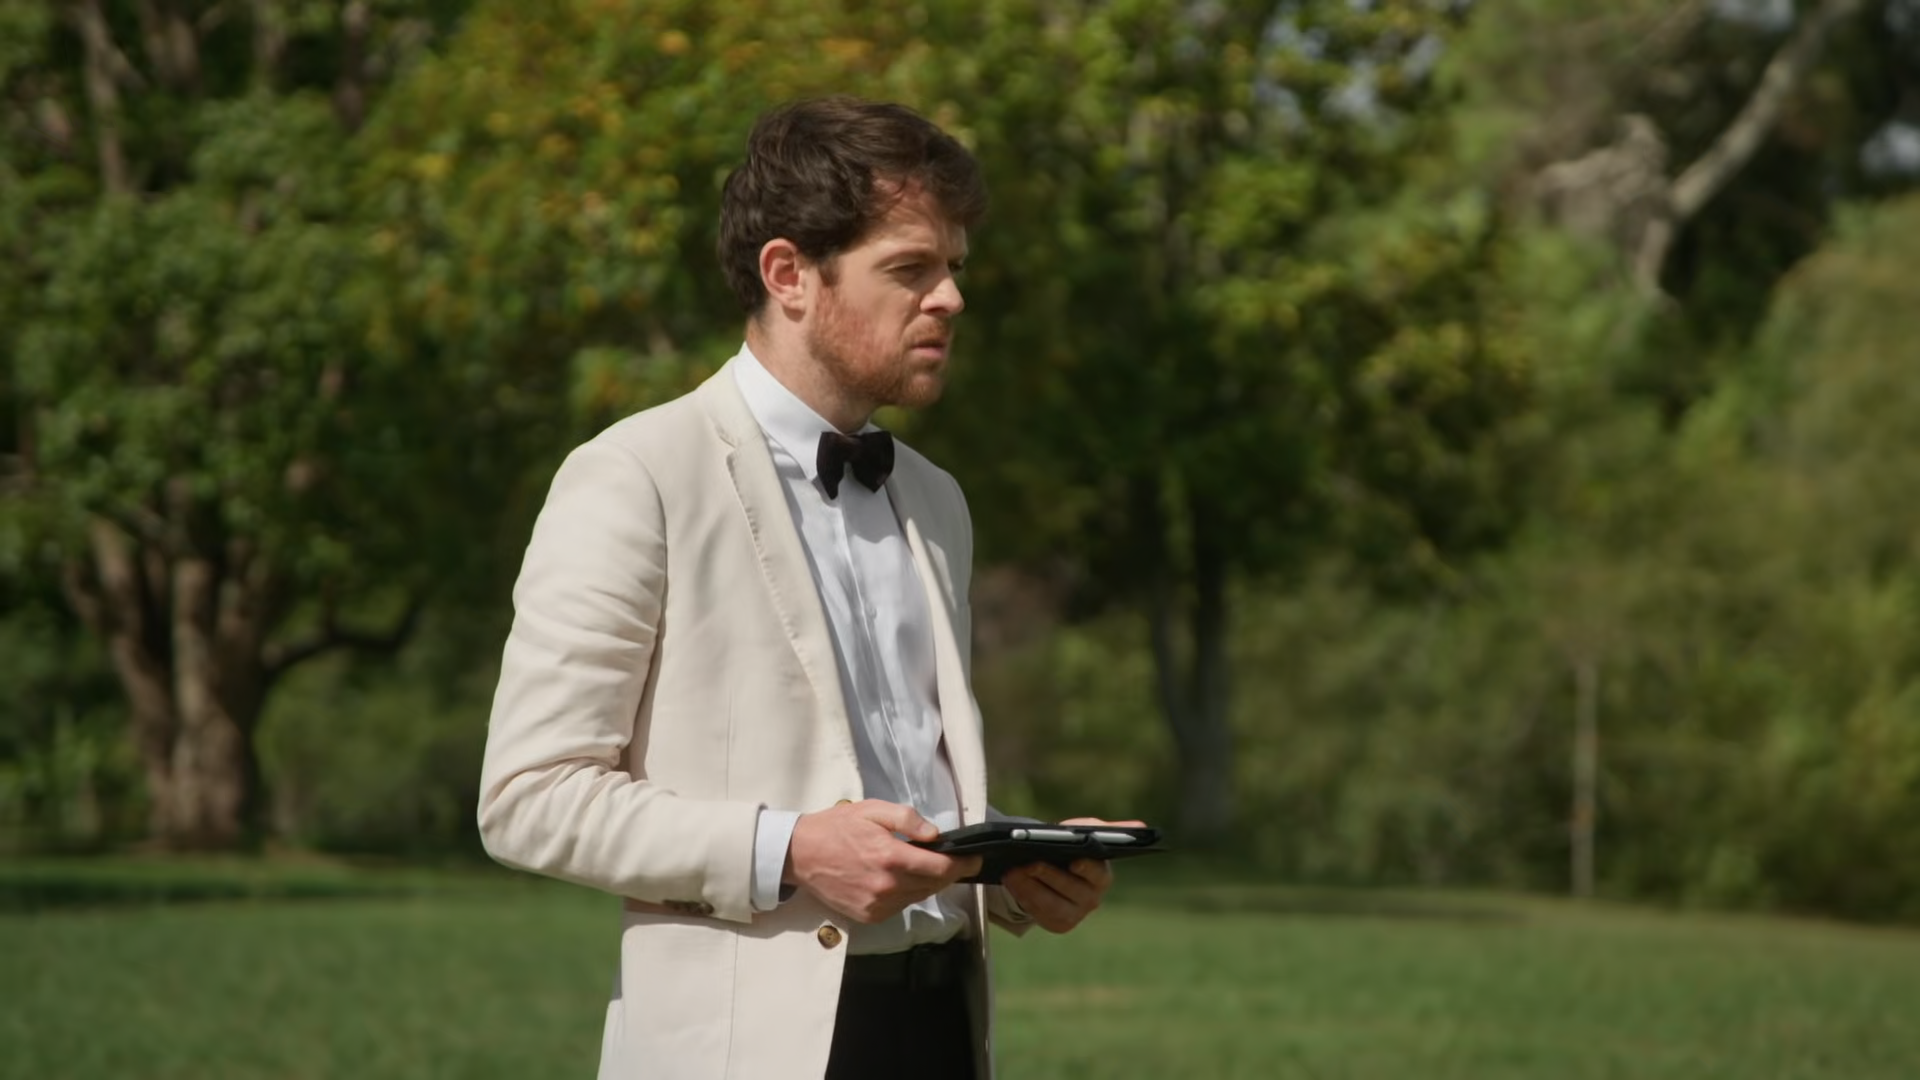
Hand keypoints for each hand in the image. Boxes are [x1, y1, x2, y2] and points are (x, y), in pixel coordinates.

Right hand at [784, 800, 982, 924]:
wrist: (800, 854)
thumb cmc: (837, 827)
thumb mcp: (873, 810)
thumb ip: (907, 819)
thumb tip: (936, 834)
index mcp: (891, 857)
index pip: (941, 868)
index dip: (963, 864)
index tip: (975, 858)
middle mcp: (887, 886)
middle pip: (933, 885)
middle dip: (947, 872)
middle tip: (953, 860)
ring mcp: (877, 905)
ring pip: (918, 897)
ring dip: (927, 884)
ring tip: (923, 866)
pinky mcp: (868, 916)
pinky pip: (900, 907)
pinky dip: (906, 894)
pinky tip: (898, 879)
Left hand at [1000, 817, 1144, 933]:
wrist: (1052, 868)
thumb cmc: (1073, 848)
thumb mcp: (1086, 832)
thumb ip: (1106, 829)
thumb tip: (1141, 825)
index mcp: (1102, 875)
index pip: (1097, 873)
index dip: (1086, 868)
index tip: (1074, 860)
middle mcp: (1093, 898)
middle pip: (1070, 890)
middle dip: (1048, 875)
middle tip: (1028, 863)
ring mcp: (1076, 914)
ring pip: (1052, 904)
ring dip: (1030, 888)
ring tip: (1012, 872)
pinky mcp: (1059, 924)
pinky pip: (1040, 913)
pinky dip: (1023, 897)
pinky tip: (1010, 883)